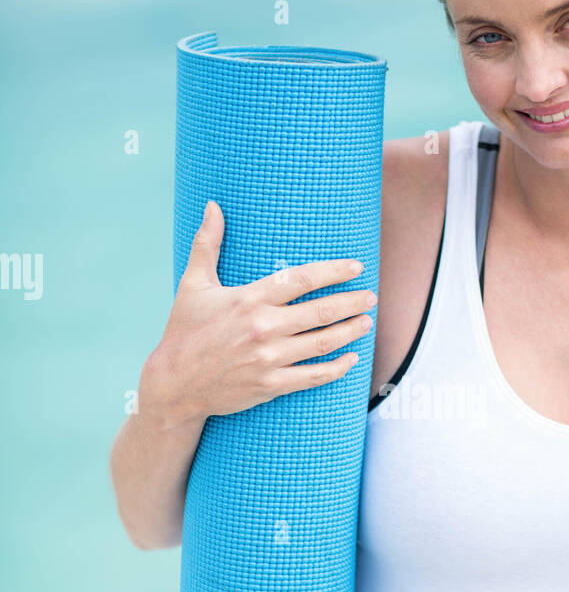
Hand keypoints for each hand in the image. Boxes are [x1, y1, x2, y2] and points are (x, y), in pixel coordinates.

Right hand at [141, 200, 376, 427]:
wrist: (173, 384)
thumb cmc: (184, 330)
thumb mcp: (193, 284)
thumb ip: (207, 244)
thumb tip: (212, 206)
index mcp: (249, 299)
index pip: (301, 279)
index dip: (333, 272)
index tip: (356, 267)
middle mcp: (263, 328)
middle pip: (321, 311)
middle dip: (352, 302)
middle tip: (372, 296)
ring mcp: (268, 359)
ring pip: (322, 343)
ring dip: (350, 331)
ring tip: (367, 322)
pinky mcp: (270, 386)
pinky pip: (313, 376)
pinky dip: (337, 368)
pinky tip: (352, 359)